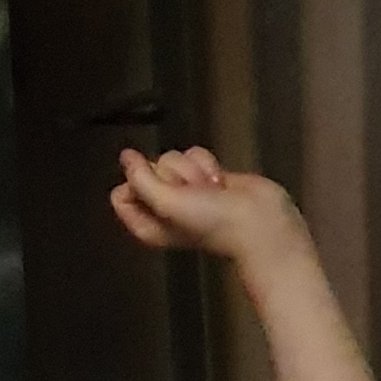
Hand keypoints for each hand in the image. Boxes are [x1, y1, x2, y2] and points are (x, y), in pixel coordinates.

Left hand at [110, 144, 305, 267]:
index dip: (137, 184)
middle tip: (191, 193)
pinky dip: (207, 164)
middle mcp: (162, 208)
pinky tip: (220, 182)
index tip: (157, 188)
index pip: (121, 193)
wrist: (259, 220)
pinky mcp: (205, 176)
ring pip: (172, 160)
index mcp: (146, 224)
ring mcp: (185, 191)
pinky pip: (194, 156)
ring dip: (192, 171)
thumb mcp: (165, 203)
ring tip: (209, 190)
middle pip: (147, 171)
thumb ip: (141, 180)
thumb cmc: (210, 221)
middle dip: (171, 176)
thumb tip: (126, 156)